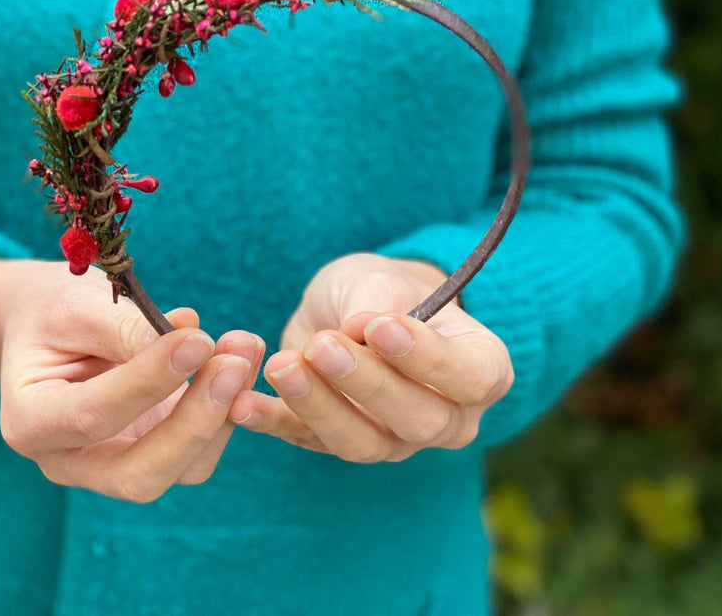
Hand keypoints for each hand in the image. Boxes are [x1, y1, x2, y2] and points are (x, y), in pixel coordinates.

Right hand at [0, 260, 264, 501]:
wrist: (50, 322)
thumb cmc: (54, 309)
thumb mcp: (76, 305)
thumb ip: (124, 329)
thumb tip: (188, 348)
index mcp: (31, 424)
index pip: (92, 417)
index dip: (148, 383)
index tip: (197, 340)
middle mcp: (70, 461)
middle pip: (140, 474)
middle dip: (195, 422)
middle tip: (234, 362)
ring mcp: (114, 464)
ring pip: (182, 469)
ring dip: (223, 412)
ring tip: (244, 346)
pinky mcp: (153, 452)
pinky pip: (201, 449)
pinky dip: (228, 406)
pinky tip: (240, 356)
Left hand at [227, 253, 512, 461]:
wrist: (347, 306)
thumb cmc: (382, 290)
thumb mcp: (382, 279)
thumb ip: (378, 302)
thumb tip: (357, 331)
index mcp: (479, 370)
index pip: (471, 377)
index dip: (429, 359)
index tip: (381, 327)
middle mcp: (445, 417)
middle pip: (418, 419)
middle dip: (366, 384)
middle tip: (323, 346)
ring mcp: (392, 440)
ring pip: (362, 442)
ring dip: (318, 405)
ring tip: (282, 366)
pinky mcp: (335, 443)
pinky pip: (305, 441)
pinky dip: (272, 423)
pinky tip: (242, 404)